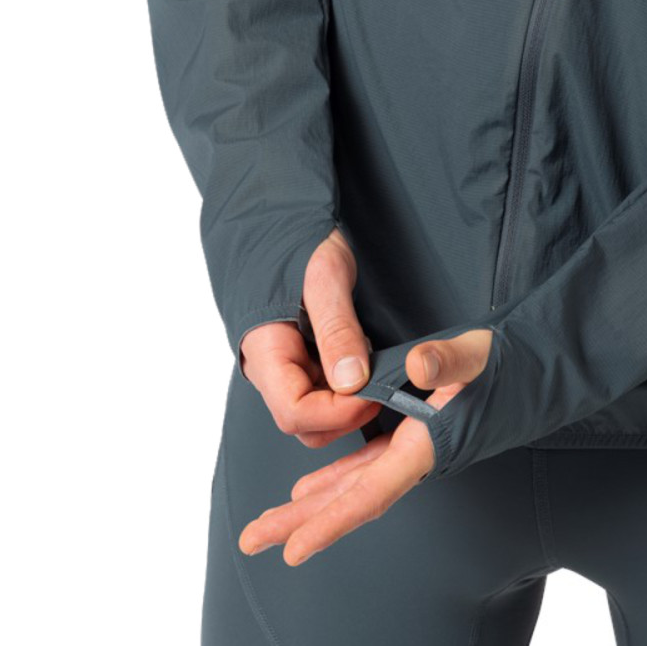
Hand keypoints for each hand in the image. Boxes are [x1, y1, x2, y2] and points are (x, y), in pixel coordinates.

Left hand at [238, 326, 493, 564]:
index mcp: (430, 445)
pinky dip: (341, 478)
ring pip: (357, 486)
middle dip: (303, 521)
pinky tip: (314, 487)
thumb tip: (419, 364)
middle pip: (353, 499)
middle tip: (254, 540)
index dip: (331, 522)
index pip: (372, 493)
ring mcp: (417, 449)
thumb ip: (449, 360)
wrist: (542, 368)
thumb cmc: (513, 364)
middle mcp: (419, 456)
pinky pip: (370, 467)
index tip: (293, 549)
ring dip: (317, 504)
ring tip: (276, 521)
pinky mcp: (418, 436)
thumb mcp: (481, 355)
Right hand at [240, 226, 380, 446]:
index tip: (374, 392)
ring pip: (315, 413)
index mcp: (265, 351)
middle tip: (380, 382)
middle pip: (304, 422)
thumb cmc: (299, 243)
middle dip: (346, 413)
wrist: (284, 223)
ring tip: (368, 360)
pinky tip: (362, 356)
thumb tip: (352, 382)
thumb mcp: (325, 278)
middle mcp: (271, 369)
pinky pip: (323, 392)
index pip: (294, 412)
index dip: (338, 413)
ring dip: (348, 402)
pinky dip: (347, 387)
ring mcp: (286, 367)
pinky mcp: (302, 361)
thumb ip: (337, 329)